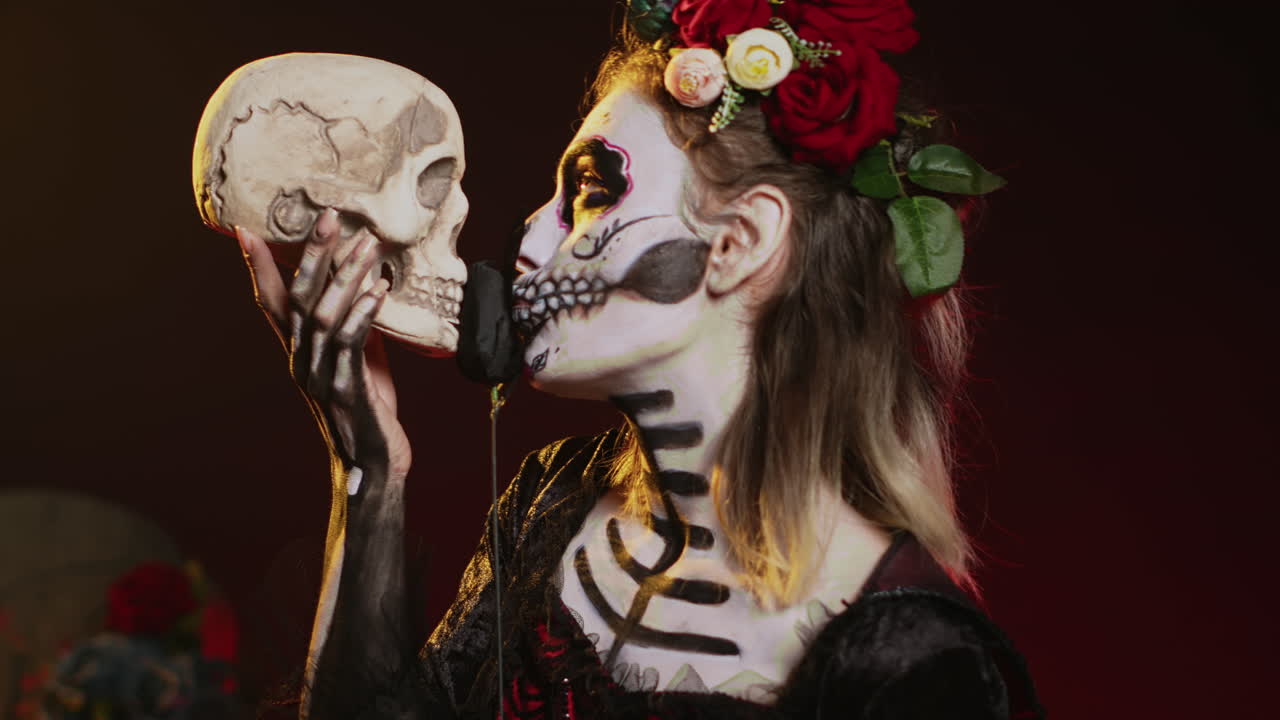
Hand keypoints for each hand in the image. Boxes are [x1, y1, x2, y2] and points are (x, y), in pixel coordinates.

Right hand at [238, 210, 411, 482]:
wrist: (374, 460)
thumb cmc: (368, 406)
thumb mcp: (358, 358)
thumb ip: (354, 325)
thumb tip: (365, 284)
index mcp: (298, 350)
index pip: (271, 301)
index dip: (258, 266)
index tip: (245, 229)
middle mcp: (300, 360)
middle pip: (297, 299)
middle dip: (311, 255)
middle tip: (328, 217)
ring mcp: (320, 375)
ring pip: (322, 316)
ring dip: (345, 278)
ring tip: (367, 246)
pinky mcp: (345, 390)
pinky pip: (350, 344)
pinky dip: (363, 314)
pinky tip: (379, 290)